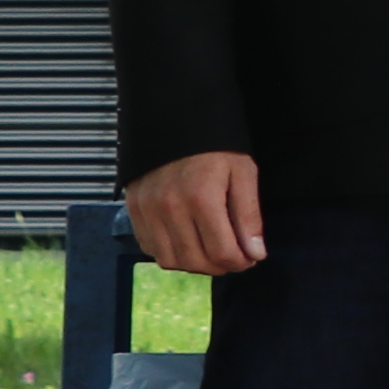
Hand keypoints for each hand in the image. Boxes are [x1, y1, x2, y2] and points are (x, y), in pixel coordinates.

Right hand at [126, 151, 265, 276]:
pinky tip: (187, 242)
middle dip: (220, 267)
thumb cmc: (215, 147)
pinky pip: (150, 248)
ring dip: (195, 264)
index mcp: (202, 198)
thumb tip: (255, 253)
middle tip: (233, 257)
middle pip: (195, 261)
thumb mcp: (243, 173)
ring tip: (211, 251)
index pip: (221, 252)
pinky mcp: (134, 209)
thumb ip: (248, 216)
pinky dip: (170, 253)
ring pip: (170, 260)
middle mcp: (170, 208)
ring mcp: (147, 210)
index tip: (250, 257)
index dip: (240, 262)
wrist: (174, 122)